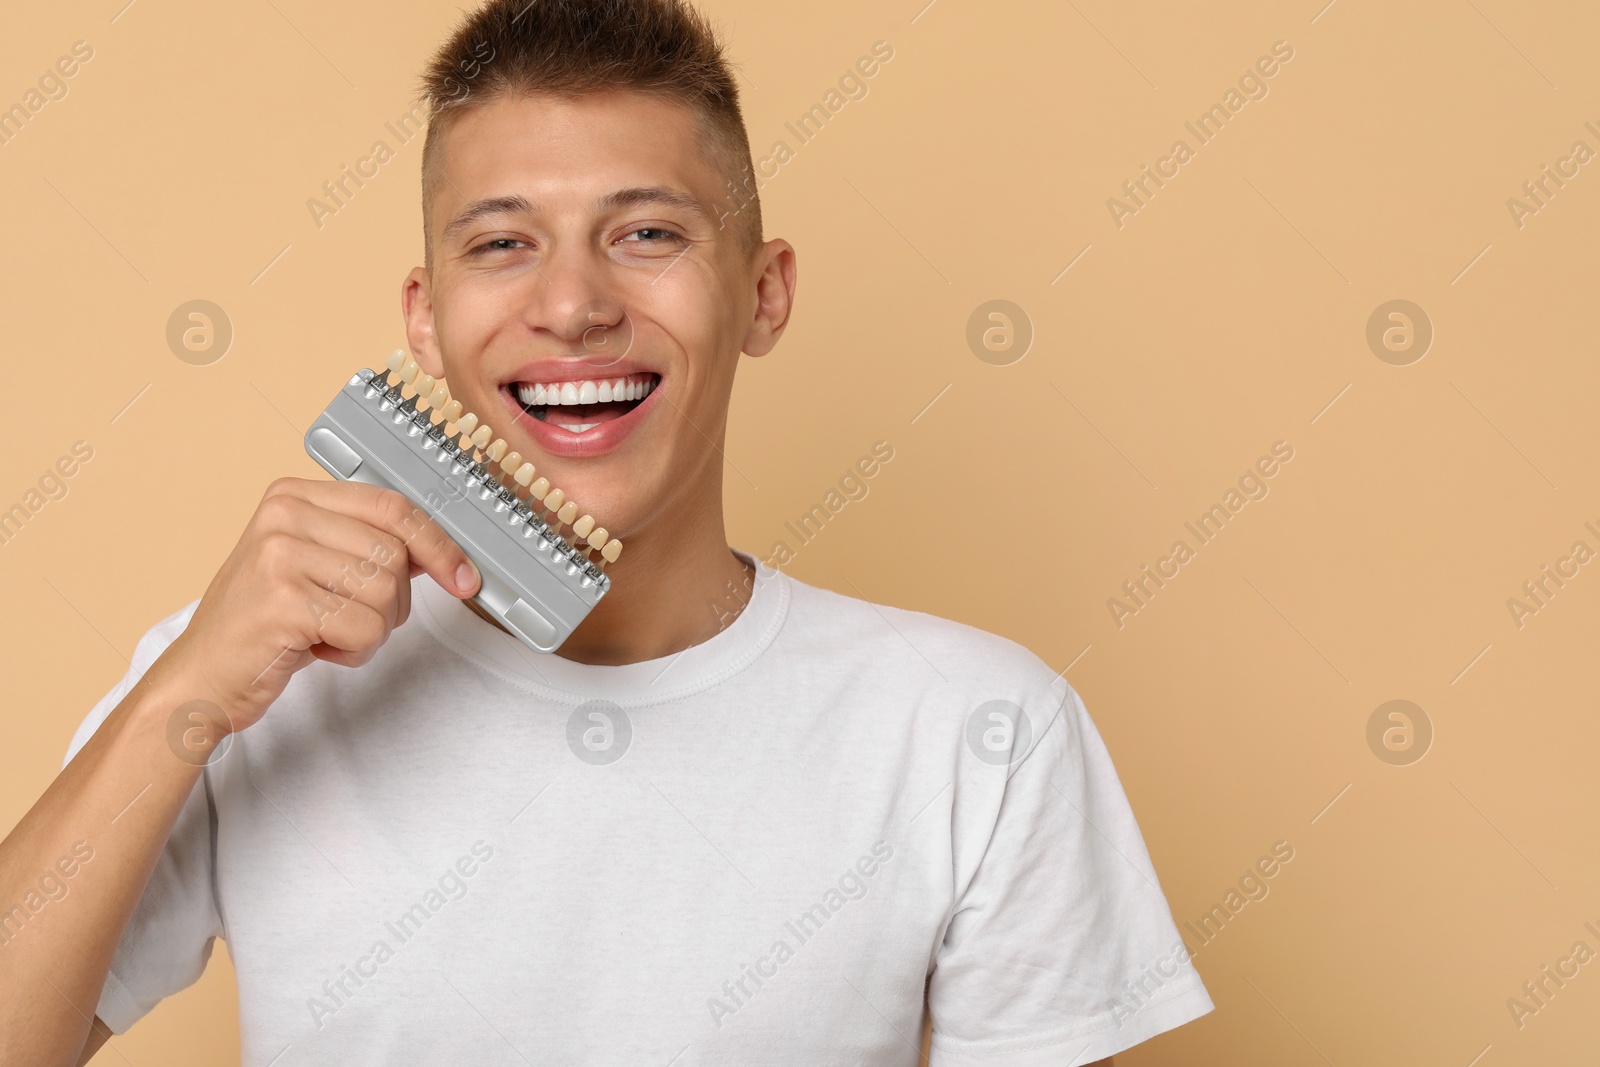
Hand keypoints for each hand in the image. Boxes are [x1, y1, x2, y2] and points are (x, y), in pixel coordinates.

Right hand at [149, 477, 479, 731]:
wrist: (201, 678)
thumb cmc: (263, 625)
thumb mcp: (314, 567)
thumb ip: (367, 546)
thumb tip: (443, 551)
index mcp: (293, 495)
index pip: (393, 507)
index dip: (438, 544)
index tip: (464, 575)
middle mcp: (284, 516)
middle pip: (396, 554)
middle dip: (392, 601)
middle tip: (352, 619)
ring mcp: (280, 556)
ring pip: (386, 593)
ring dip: (371, 629)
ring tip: (326, 633)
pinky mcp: (283, 602)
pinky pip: (366, 628)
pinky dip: (354, 651)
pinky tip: (315, 648)